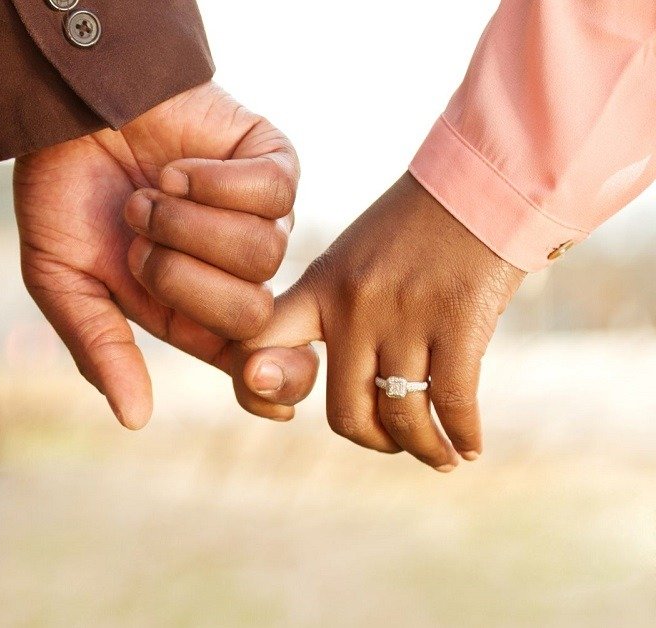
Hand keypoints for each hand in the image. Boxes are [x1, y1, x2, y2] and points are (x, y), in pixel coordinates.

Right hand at [14, 81, 317, 428]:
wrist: (64, 106)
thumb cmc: (61, 192)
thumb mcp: (61, 280)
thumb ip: (98, 346)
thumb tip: (134, 419)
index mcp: (188, 310)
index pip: (252, 361)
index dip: (270, 383)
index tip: (265, 392)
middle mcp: (232, 269)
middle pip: (252, 313)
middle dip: (182, 278)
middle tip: (137, 241)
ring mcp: (257, 215)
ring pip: (263, 252)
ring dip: (189, 224)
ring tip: (149, 195)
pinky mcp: (269, 161)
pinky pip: (273, 191)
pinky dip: (216, 182)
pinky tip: (177, 169)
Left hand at [234, 173, 524, 470]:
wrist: (481, 184)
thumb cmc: (416, 228)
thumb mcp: (353, 257)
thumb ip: (331, 308)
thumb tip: (335, 376)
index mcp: (319, 288)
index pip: (258, 346)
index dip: (256, 390)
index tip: (281, 409)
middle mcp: (354, 307)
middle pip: (344, 412)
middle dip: (372, 440)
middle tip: (392, 441)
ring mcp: (405, 316)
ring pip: (401, 416)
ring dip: (424, 450)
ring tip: (441, 457)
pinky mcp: (458, 321)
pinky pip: (453, 403)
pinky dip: (462, 437)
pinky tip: (470, 447)